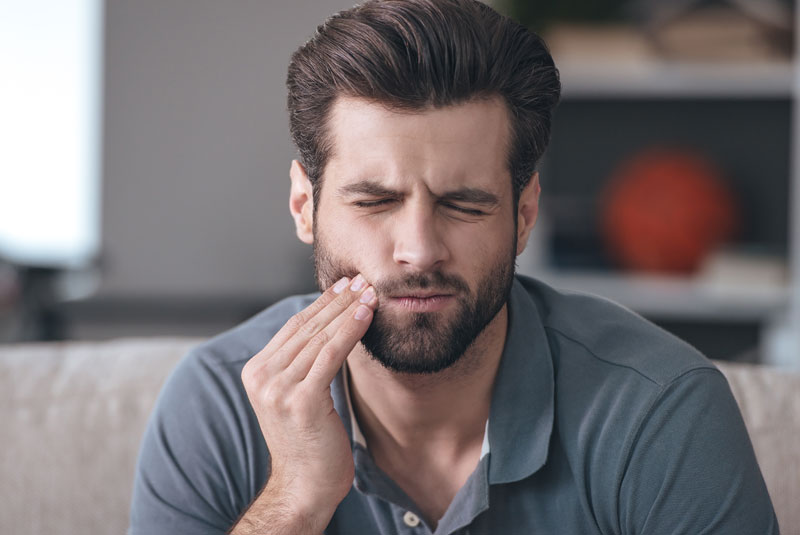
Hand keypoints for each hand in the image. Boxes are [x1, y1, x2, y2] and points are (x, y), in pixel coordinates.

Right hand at [239, 275, 376, 530]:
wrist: (304, 487)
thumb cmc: (309, 442)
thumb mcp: (297, 396)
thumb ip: (302, 364)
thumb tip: (330, 326)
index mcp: (256, 371)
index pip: (293, 327)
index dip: (322, 303)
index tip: (345, 285)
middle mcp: (261, 377)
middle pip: (306, 327)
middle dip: (337, 301)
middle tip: (362, 280)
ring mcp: (278, 389)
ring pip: (319, 337)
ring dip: (348, 311)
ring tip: (370, 293)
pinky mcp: (301, 400)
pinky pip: (330, 355)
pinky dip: (349, 331)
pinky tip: (366, 315)